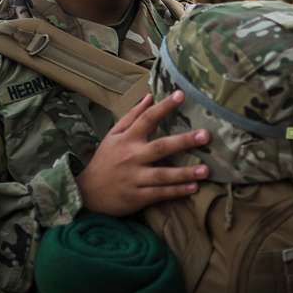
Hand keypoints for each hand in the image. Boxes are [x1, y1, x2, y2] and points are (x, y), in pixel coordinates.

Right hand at [76, 91, 209, 215]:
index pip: (147, 119)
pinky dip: (176, 191)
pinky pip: (160, 193)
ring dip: (185, 172)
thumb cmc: (105, 159)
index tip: (181, 95)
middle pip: (161, 147)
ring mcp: (135, 178)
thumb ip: (133, 116)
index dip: (164, 107)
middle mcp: (132, 157)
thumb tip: (150, 96)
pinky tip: (193, 188)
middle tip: (205, 136)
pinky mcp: (137, 197)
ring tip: (206, 170)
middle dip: (184, 141)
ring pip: (163, 175)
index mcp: (127, 139)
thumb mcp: (114, 134)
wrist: (86, 192)